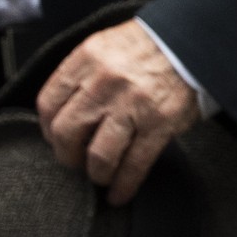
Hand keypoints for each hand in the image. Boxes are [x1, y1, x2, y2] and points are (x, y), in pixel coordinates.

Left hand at [36, 20, 200, 205]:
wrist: (189, 42)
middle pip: (67, 132)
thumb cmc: (144, 46)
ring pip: (99, 154)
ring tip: (98, 175)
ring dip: (95, 173)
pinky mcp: (159, 124)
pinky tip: (118, 194)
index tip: (53, 138)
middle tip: (73, 161)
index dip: (47, 128)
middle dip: (66, 155)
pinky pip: (135, 163)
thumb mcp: (102, 47)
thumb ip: (78, 75)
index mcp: (85, 61)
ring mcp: (132, 105)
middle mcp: (104, 84)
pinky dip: (124, 185)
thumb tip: (59, 111)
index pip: (48, 103)